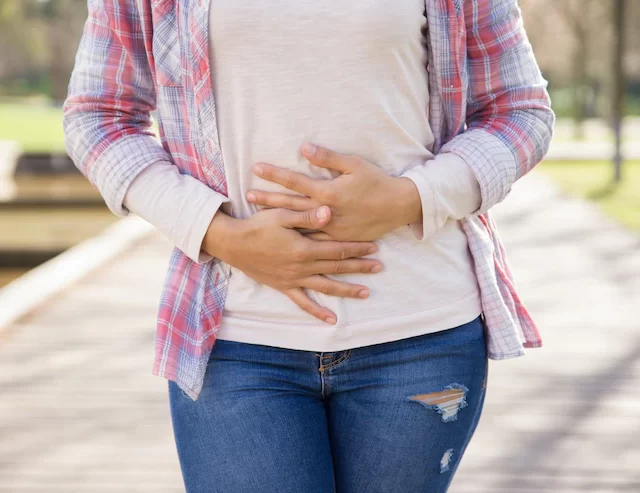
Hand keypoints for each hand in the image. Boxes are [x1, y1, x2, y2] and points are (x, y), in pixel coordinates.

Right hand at [202, 206, 382, 323]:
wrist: (233, 244)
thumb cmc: (257, 226)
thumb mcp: (281, 215)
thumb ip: (306, 216)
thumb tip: (329, 212)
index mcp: (303, 248)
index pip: (337, 249)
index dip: (357, 248)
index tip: (374, 247)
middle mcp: (301, 267)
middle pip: (336, 268)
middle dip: (359, 267)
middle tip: (379, 267)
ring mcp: (293, 279)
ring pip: (325, 287)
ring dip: (347, 290)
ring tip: (366, 293)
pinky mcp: (284, 287)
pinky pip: (303, 302)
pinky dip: (317, 312)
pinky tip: (331, 319)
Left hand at [246, 143, 422, 240]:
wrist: (398, 207)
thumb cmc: (376, 182)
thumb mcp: (354, 164)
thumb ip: (327, 158)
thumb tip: (304, 147)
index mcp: (328, 192)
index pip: (295, 181)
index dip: (274, 174)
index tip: (256, 168)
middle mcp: (325, 212)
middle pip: (290, 204)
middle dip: (268, 199)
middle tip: (248, 195)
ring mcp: (330, 228)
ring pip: (298, 224)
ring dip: (277, 219)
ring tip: (258, 216)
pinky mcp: (337, 239)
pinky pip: (313, 239)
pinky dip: (296, 236)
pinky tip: (283, 235)